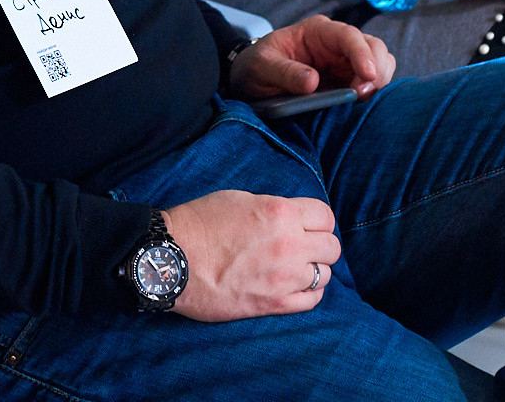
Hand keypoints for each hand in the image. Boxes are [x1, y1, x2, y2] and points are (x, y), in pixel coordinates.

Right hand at [163, 189, 341, 320]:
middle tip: (303, 247)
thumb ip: (272, 209)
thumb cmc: (198, 224)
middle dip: (320, 245)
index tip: (308, 225)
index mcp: (280, 213)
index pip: (325, 217)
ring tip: (294, 268)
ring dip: (313, 270)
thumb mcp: (238, 200)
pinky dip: (308, 293)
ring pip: (325, 275)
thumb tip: (290, 219)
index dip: (317, 221)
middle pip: (332, 247)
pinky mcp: (275, 304)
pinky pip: (312, 301)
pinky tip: (294, 286)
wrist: (172, 259)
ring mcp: (284, 277)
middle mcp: (289, 245)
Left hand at [227, 15, 393, 100]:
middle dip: (377, 70)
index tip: (368, 75)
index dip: (362, 53)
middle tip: (364, 95)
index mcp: (317, 31)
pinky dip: (374, 95)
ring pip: (379, 66)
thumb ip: (285, 71)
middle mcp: (337, 45)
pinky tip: (363, 107)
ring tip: (363, 102)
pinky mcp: (347, 84)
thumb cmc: (256, 66)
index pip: (348, 35)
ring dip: (379, 83)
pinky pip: (371, 86)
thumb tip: (312, 81)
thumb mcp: (262, 66)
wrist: (252, 80)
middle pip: (373, 48)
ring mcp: (345, 64)